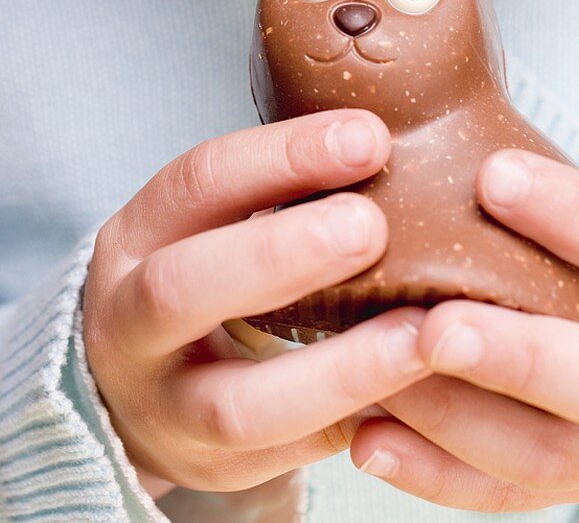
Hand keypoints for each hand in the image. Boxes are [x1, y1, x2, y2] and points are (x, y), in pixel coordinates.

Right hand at [83, 109, 429, 497]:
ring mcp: (166, 408)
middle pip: (180, 289)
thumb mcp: (214, 218)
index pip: (199, 182)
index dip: (282, 157)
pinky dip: (357, 421)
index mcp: (137, 236)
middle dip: (279, 255)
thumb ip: (284, 186)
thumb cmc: (207, 268)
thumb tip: (390, 136)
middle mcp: (130, 323)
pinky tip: (421, 392)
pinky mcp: (216, 469)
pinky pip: (289, 457)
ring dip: (339, 368)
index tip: (369, 137)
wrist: (141, 382)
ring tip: (422, 335)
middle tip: (371, 226)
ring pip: (237, 405)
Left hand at [350, 148, 578, 511]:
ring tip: (377, 369)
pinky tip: (370, 436)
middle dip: (520, 359)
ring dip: (451, 418)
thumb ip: (571, 210)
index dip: (576, 213)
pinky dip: (431, 474)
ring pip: (544, 459)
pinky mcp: (576, 491)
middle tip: (437, 326)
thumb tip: (469, 154)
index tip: (494, 174)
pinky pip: (504, 498)